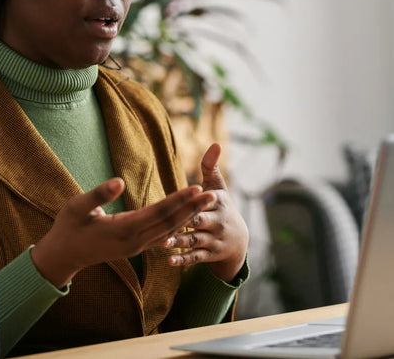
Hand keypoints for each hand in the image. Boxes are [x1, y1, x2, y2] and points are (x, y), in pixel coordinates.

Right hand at [31, 177, 216, 287]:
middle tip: (213, 194)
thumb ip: (99, 194)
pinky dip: (176, 226)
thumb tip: (119, 181)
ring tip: (204, 203)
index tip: (197, 188)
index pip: (159, 212)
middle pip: (170, 222)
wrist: (64, 255)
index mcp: (123, 229)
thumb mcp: (77, 207)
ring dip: (188, 216)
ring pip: (168, 231)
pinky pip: (160, 236)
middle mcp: (134, 241)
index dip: (179, 199)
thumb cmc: (68, 227)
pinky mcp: (134, 248)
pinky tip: (186, 218)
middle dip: (192, 208)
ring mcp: (136, 247)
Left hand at [163, 143, 248, 282]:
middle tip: (169, 222)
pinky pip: (195, 258)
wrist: (239, 240)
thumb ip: (211, 166)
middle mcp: (216, 223)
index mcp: (218, 204)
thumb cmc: (221, 206)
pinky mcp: (208, 255)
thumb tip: (215, 143)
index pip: (206, 201)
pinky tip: (169, 260)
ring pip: (195, 241)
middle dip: (188, 222)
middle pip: (200, 221)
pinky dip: (183, 259)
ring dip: (180, 242)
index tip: (189, 197)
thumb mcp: (219, 187)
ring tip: (164, 242)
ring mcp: (213, 240)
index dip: (199, 199)